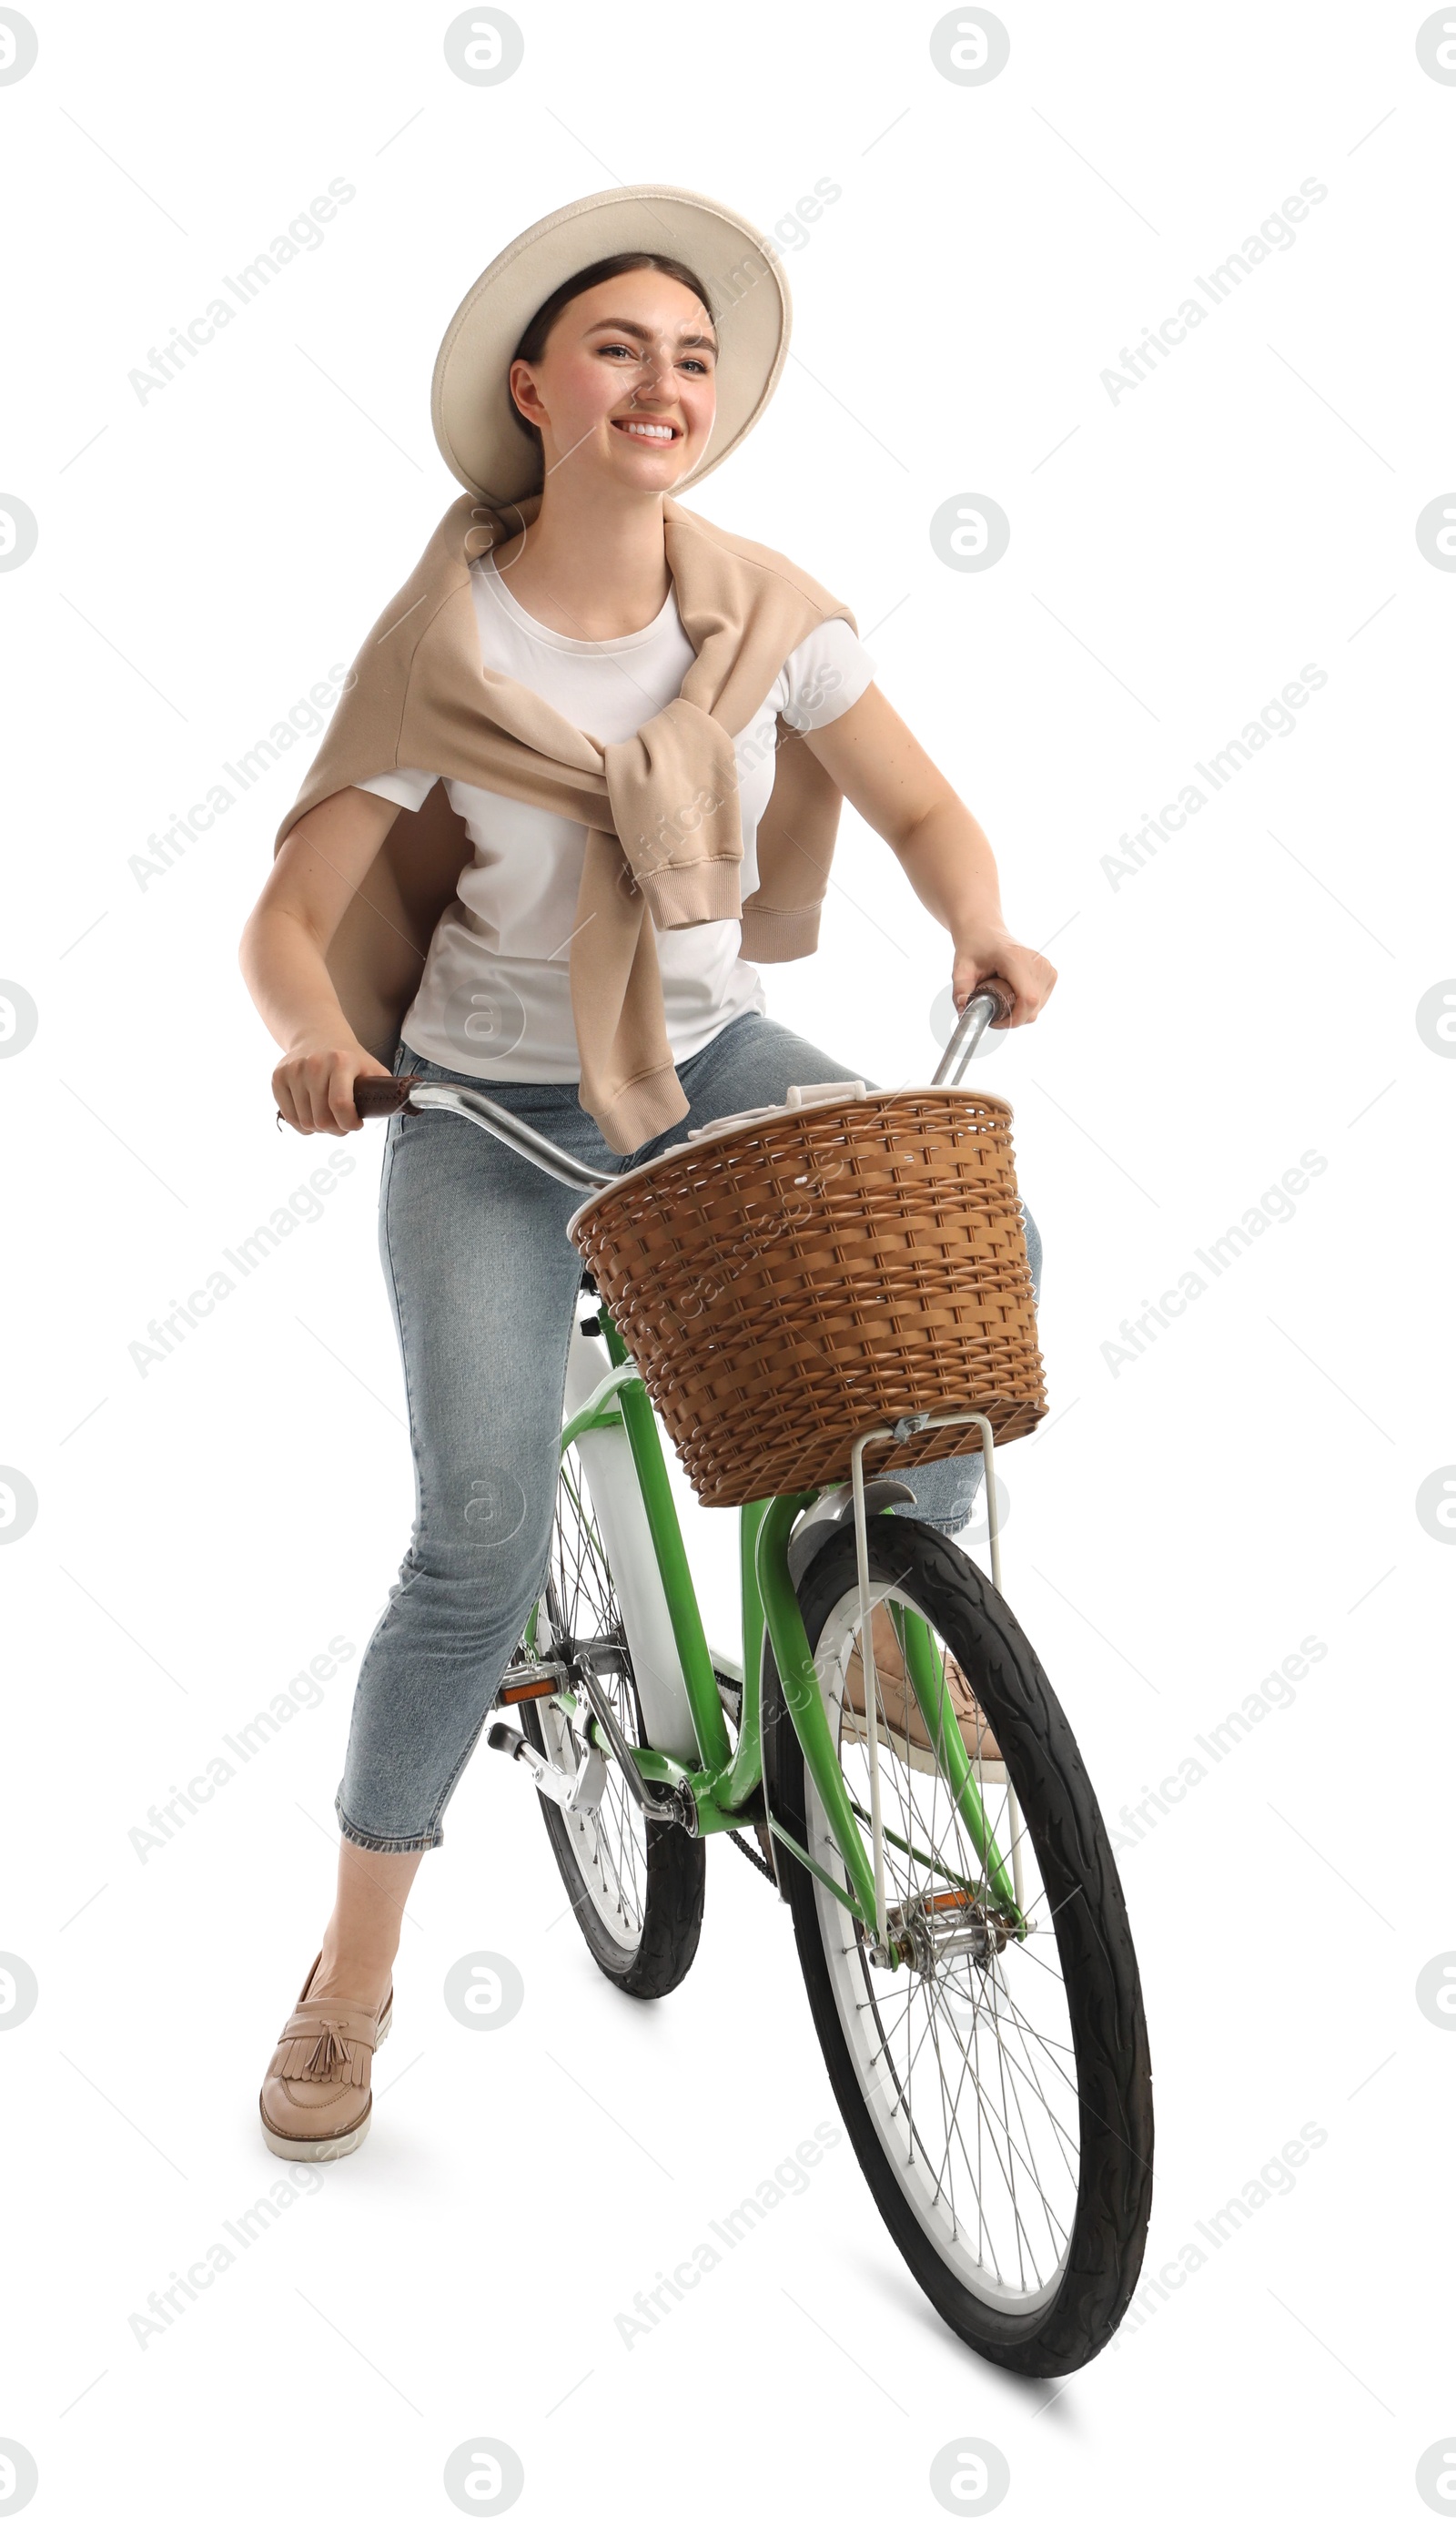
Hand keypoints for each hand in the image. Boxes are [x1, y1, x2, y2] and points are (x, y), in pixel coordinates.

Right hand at [273, 1037, 393, 1135]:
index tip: (356, 1125)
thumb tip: (407, 1108)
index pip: (340, 1105)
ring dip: (319, 1129)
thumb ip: (386, 1090)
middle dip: (336, 1130)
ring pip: (304, 1122)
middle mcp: (313, 1064)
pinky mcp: (278, 1077)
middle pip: (321, 1119)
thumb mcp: (372, 1069)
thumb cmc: (350, 1059)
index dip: (349, 1124)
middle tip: (343, 1125)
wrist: (317, 1035)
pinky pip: (289, 1117)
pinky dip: (301, 1124)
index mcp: (341, 1061)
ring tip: (329, 1118)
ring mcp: (293, 1070)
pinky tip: (312, 1115)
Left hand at [951, 932, 1056, 1027]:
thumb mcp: (961, 969)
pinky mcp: (1050, 972)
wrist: (986, 931)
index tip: (995, 1022)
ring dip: (1019, 1012)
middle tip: (992, 1011)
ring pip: (1038, 1007)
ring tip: (1001, 999)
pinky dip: (1026, 1006)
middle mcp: (1037, 963)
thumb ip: (960, 992)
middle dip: (1012, 1018)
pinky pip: (1041, 1001)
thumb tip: (964, 1014)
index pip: (1028, 999)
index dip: (1014, 1019)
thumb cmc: (973, 948)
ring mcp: (1046, 967)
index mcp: (1016, 959)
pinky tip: (1012, 995)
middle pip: (1033, 1007)